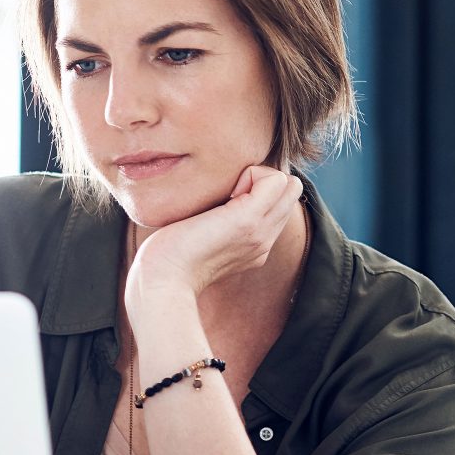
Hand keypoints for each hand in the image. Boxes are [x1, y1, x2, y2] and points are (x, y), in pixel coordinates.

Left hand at [125, 166, 303, 310]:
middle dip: (262, 179)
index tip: (223, 200)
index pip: (278, 204)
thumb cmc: (167, 259)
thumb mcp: (197, 239)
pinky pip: (274, 179)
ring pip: (289, 183)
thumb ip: (213, 224)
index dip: (257, 190)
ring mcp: (260, 231)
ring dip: (258, 176)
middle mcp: (264, 240)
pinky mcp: (248, 219)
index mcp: (254, 246)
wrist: (163, 281)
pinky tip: (226, 193)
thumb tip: (211, 201)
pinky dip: (251, 173)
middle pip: (290, 192)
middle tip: (228, 192)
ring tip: (228, 193)